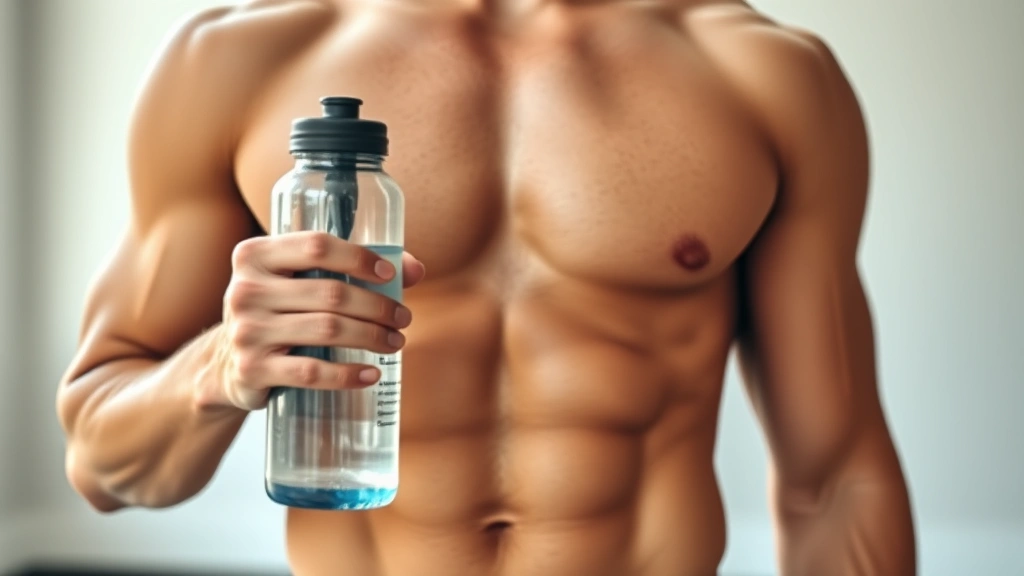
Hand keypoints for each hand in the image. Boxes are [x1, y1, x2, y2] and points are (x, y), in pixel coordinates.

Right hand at [212, 231, 425, 410]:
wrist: (226, 364)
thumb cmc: (279, 311)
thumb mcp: (299, 281)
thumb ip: (350, 267)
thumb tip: (415, 269)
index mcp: (255, 255)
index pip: (317, 246)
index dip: (359, 258)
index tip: (390, 275)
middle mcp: (246, 289)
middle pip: (331, 293)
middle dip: (378, 306)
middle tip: (403, 318)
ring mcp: (247, 331)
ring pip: (327, 330)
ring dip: (371, 337)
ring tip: (395, 342)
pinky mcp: (252, 369)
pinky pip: (312, 372)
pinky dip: (348, 374)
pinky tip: (371, 374)